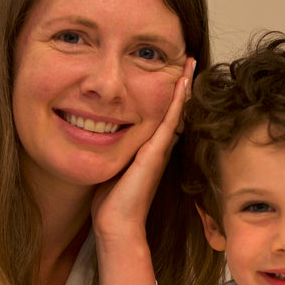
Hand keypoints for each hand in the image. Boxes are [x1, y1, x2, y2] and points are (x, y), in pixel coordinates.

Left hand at [91, 59, 193, 248]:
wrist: (117, 225)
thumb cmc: (110, 201)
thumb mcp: (110, 164)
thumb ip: (109, 147)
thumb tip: (94, 130)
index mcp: (149, 148)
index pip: (162, 114)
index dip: (169, 94)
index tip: (173, 71)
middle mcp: (158, 147)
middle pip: (174, 109)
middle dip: (181, 84)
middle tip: (189, 59)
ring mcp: (159, 150)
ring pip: (176, 111)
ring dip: (183, 86)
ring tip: (190, 62)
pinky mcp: (154, 154)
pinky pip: (168, 121)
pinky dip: (176, 101)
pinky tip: (182, 83)